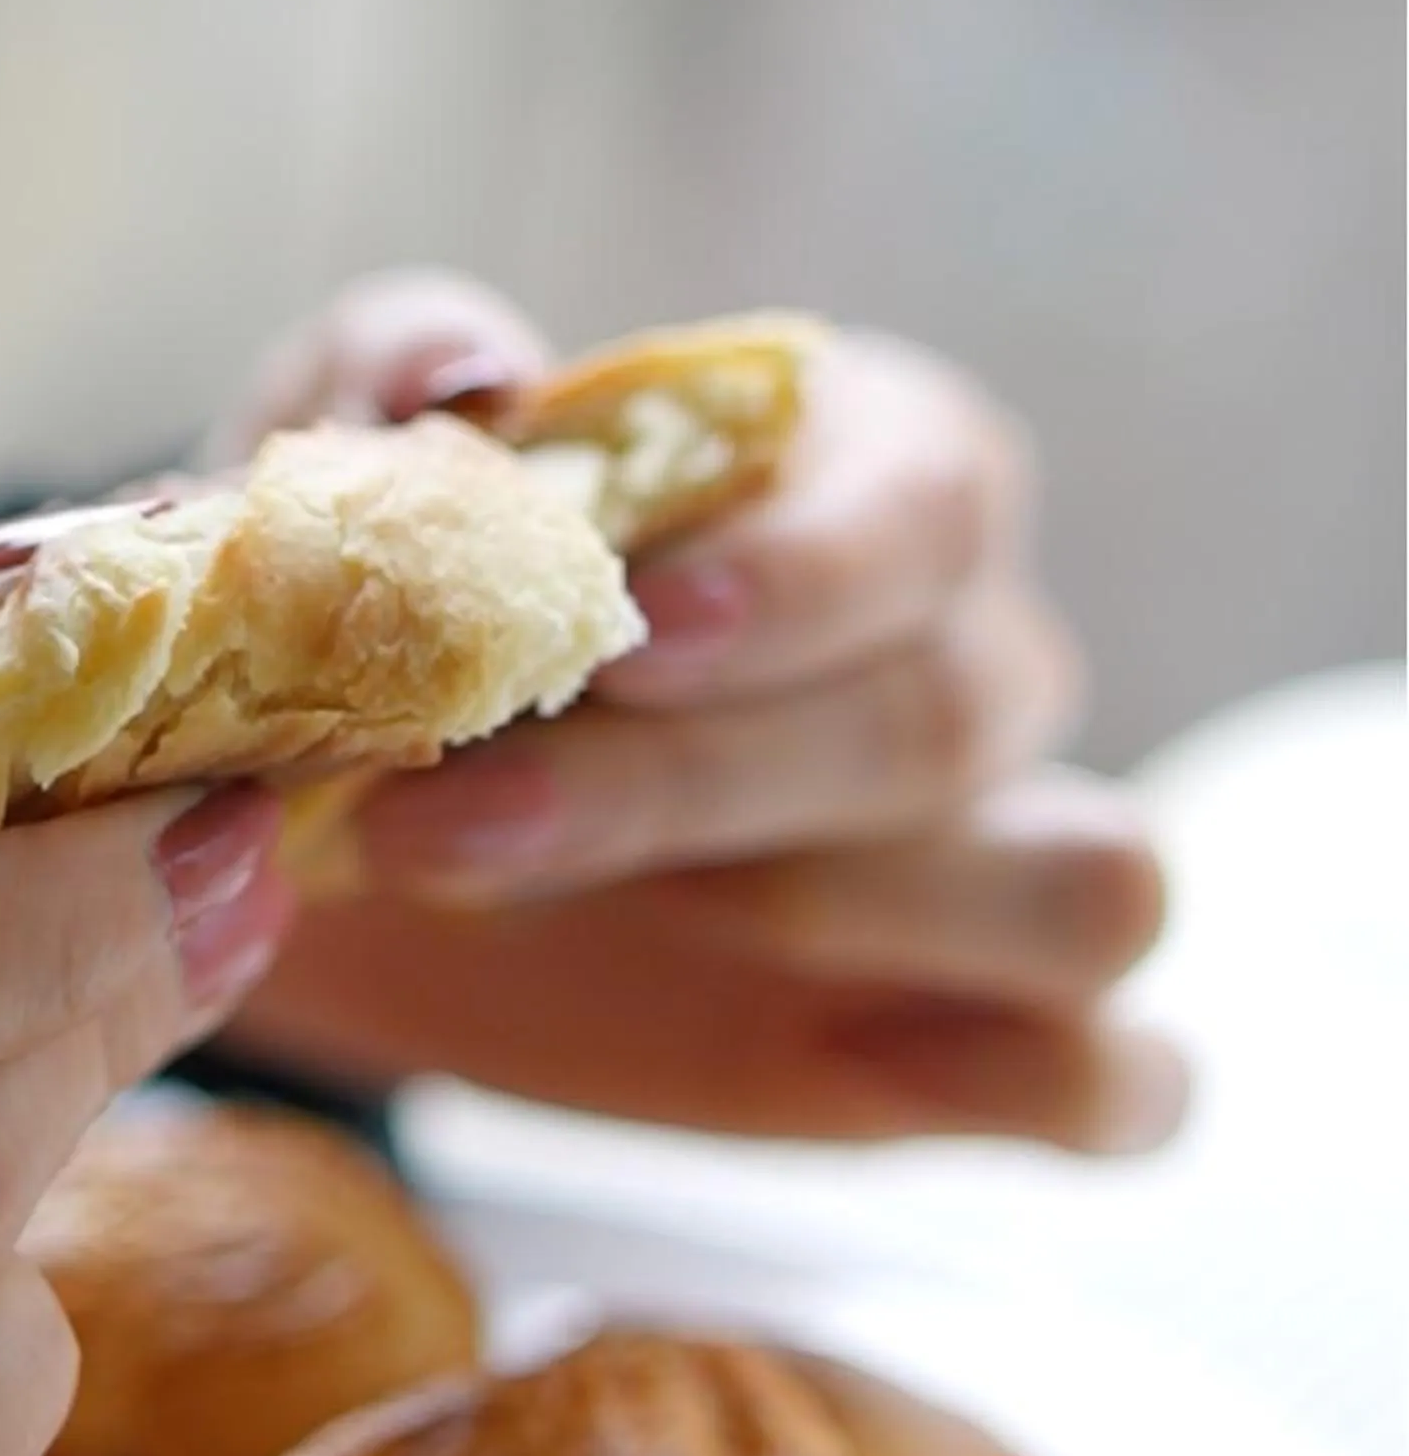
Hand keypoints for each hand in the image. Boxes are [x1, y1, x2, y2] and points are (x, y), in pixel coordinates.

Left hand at [223, 270, 1184, 1153]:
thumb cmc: (390, 622)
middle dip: (701, 777)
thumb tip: (469, 371)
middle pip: (953, 706)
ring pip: (1089, 878)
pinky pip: (1120, 1074)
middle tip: (453, 816)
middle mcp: (961, 658)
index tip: (625, 633)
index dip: (804, 571)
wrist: (334, 843)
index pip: (934, 494)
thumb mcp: (352, 476)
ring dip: (862, 911)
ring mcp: (988, 859)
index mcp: (855, 480)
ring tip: (625, 921)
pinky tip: (854, 1061)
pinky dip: (1042, 1084)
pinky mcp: (976, 1043)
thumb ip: (385, 376)